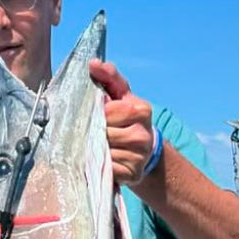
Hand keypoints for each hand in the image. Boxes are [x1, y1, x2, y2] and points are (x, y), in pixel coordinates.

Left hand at [89, 59, 158, 186]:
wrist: (145, 149)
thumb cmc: (126, 117)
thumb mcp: (120, 94)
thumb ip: (108, 77)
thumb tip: (93, 63)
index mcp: (142, 110)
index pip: (107, 112)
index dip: (97, 114)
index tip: (97, 116)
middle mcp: (143, 135)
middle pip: (104, 133)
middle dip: (94, 133)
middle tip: (94, 133)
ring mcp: (139, 157)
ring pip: (104, 152)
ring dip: (96, 150)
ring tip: (99, 146)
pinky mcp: (133, 175)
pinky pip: (108, 169)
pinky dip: (101, 165)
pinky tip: (103, 160)